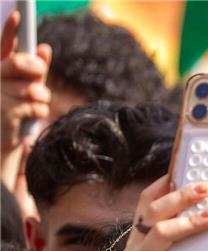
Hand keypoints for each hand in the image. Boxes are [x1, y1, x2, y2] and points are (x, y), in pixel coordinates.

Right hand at [0, 10, 51, 187]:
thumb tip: (44, 48)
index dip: (10, 31)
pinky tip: (29, 118)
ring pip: (34, 88)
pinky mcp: (3, 113)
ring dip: (41, 99)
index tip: (19, 15)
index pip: (3, 48)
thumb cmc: (14, 116)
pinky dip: (39, 112)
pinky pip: (35, 105)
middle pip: (21, 64)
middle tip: (38, 76)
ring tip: (32, 106)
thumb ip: (33, 71)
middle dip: (36, 70)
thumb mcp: (24, 90)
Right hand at [123, 177, 207, 250]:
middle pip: (153, 212)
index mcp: (141, 236)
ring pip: (161, 234)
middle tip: (206, 188)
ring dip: (189, 224)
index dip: (162, 186)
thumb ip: (193, 237)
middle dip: (180, 197)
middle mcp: (134, 247)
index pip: (146, 203)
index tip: (183, 171)